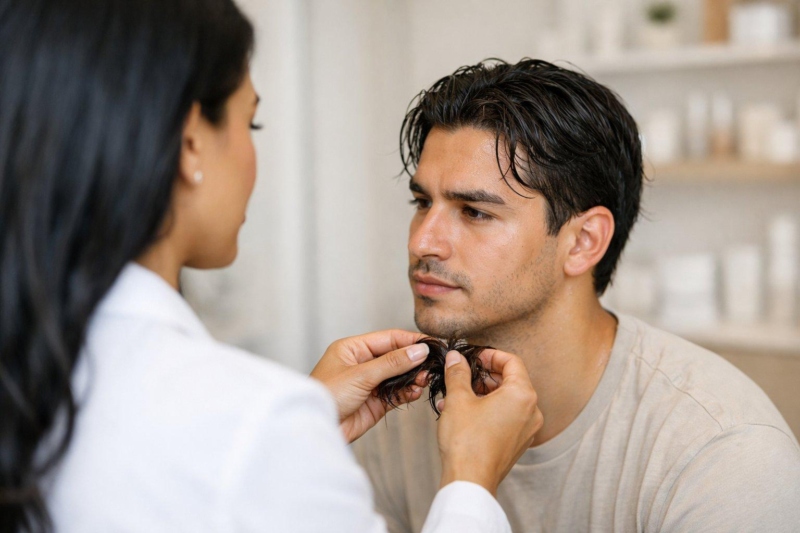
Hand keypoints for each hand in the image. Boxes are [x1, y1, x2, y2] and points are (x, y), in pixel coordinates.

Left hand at [310, 329, 429, 442]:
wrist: (316, 430)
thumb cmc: (326, 396)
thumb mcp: (360, 375)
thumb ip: (392, 363)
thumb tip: (419, 351)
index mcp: (353, 349)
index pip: (388, 338)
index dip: (410, 340)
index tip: (431, 344)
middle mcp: (362, 364)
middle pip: (396, 356)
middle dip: (414, 361)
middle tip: (431, 365)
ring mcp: (369, 384)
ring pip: (399, 376)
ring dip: (413, 377)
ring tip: (424, 380)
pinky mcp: (375, 403)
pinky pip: (397, 393)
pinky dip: (408, 392)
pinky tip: (415, 392)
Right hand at [436, 349, 542, 495]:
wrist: (469, 480)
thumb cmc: (466, 441)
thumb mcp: (458, 398)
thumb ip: (458, 372)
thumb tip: (456, 357)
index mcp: (522, 395)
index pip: (512, 362)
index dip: (490, 355)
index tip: (473, 356)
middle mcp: (532, 411)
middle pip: (511, 380)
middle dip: (484, 375)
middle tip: (462, 374)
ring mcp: (527, 429)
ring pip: (507, 399)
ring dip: (483, 393)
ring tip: (457, 395)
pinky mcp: (518, 442)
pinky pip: (506, 416)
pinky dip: (488, 409)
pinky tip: (463, 412)